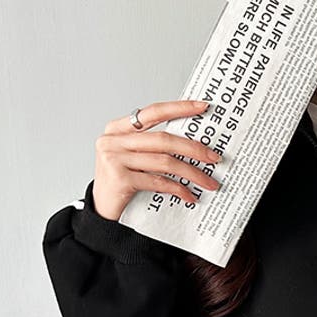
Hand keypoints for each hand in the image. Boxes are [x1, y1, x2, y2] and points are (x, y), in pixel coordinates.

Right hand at [92, 99, 223, 220]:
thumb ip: (152, 147)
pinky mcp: (120, 179)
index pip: (153, 112)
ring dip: (191, 173)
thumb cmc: (122, 182)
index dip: (179, 108)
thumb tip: (192, 144)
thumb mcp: (134, 159)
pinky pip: (158, 182)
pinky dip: (177, 189)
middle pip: (163, 139)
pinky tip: (190, 195)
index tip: (202, 106)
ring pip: (164, 162)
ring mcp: (115, 158)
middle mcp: (113, 140)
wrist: (102, 210)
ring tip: (209, 182)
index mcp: (117, 129)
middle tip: (214, 158)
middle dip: (193, 149)